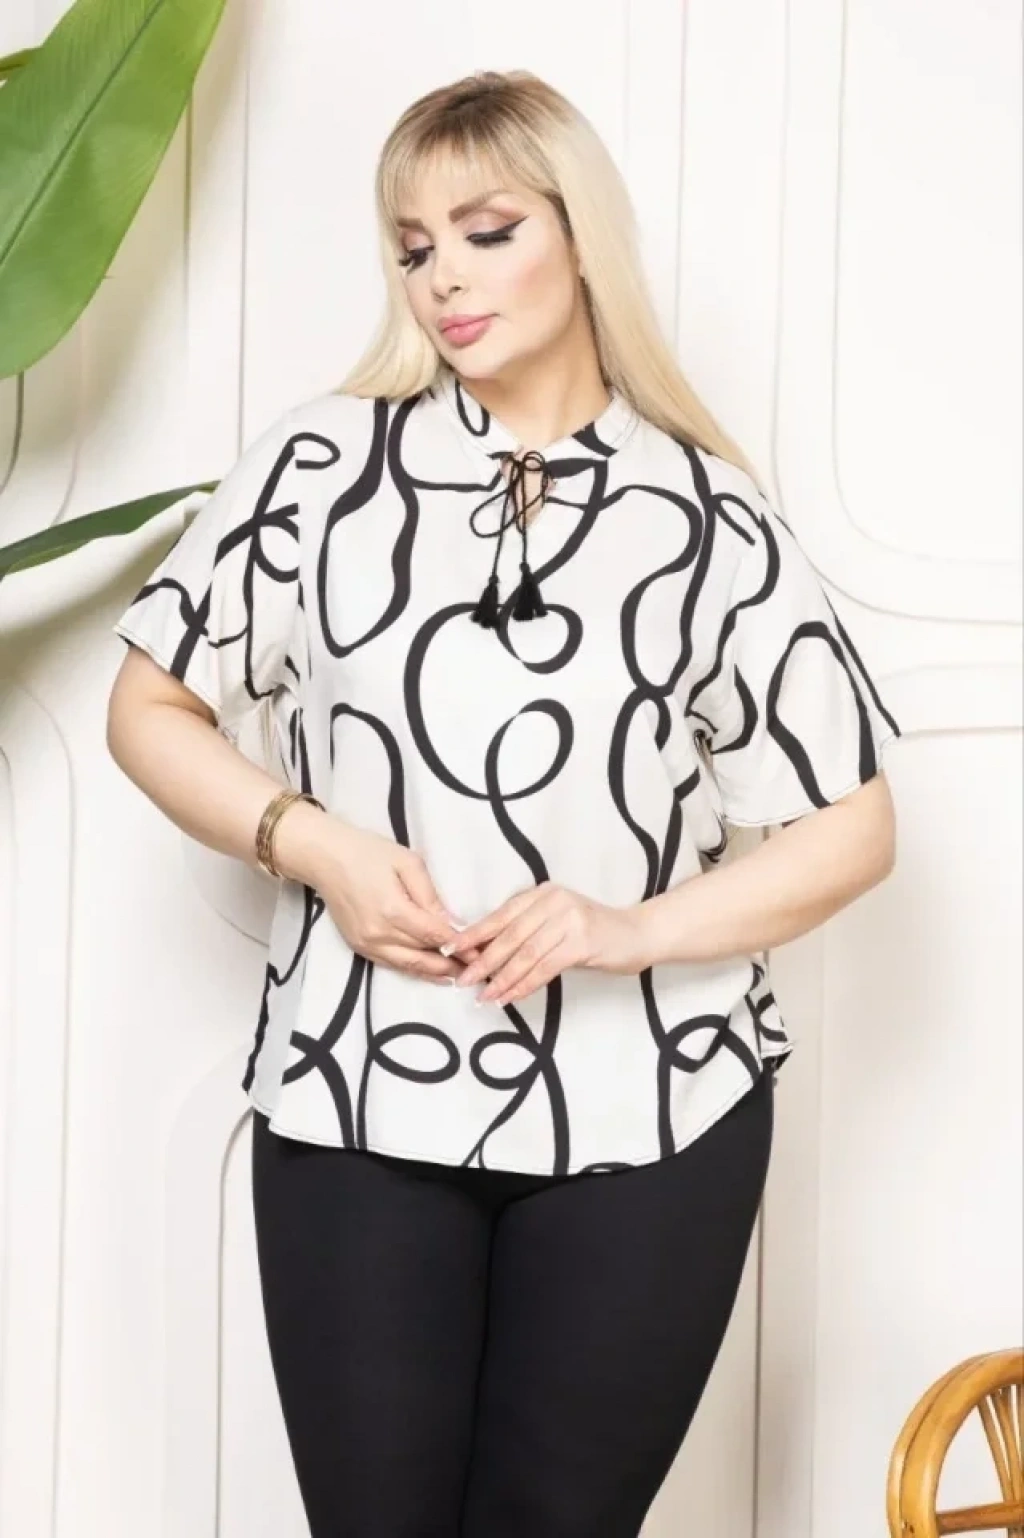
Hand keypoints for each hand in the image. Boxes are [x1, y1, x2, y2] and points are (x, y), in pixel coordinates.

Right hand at [284, 810, 482, 981]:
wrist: (325, 858)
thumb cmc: (368, 852)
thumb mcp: (407, 863)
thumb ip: (431, 896)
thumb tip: (454, 922)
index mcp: (394, 910)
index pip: (435, 935)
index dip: (460, 946)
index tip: (481, 952)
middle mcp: (379, 934)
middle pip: (424, 956)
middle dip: (453, 964)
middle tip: (478, 969)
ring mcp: (366, 944)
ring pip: (408, 966)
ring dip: (436, 974)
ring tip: (461, 977)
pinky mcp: (359, 947)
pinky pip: (392, 965)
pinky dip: (414, 971)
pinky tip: (433, 974)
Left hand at [444, 880, 647, 1006]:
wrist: (638, 935)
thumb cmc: (593, 933)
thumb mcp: (556, 925)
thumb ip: (526, 933)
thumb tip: (484, 956)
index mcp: (542, 893)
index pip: (500, 915)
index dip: (474, 934)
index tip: (451, 951)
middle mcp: (553, 900)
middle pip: (509, 936)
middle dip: (483, 961)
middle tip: (463, 981)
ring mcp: (568, 918)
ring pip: (524, 954)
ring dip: (501, 979)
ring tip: (484, 996)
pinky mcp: (581, 940)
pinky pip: (544, 967)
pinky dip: (524, 984)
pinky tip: (511, 996)